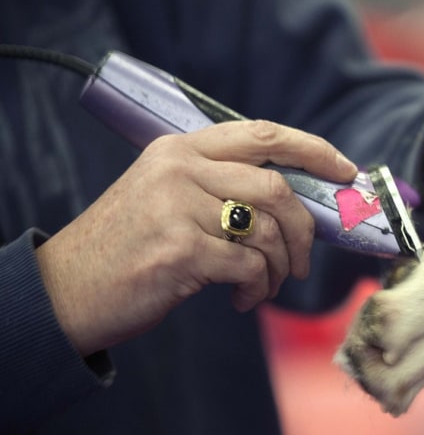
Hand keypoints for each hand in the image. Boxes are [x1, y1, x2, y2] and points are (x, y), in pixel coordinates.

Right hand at [35, 120, 356, 355]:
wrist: (67, 289)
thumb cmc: (130, 246)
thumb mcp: (167, 196)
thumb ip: (221, 187)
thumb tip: (296, 204)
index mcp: (181, 148)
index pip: (262, 134)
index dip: (313, 149)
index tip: (345, 170)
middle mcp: (180, 168)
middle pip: (277, 187)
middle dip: (304, 230)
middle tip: (300, 262)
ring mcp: (178, 207)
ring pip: (268, 231)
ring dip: (278, 268)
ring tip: (263, 286)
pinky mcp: (180, 249)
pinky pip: (250, 267)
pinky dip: (258, 289)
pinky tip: (241, 300)